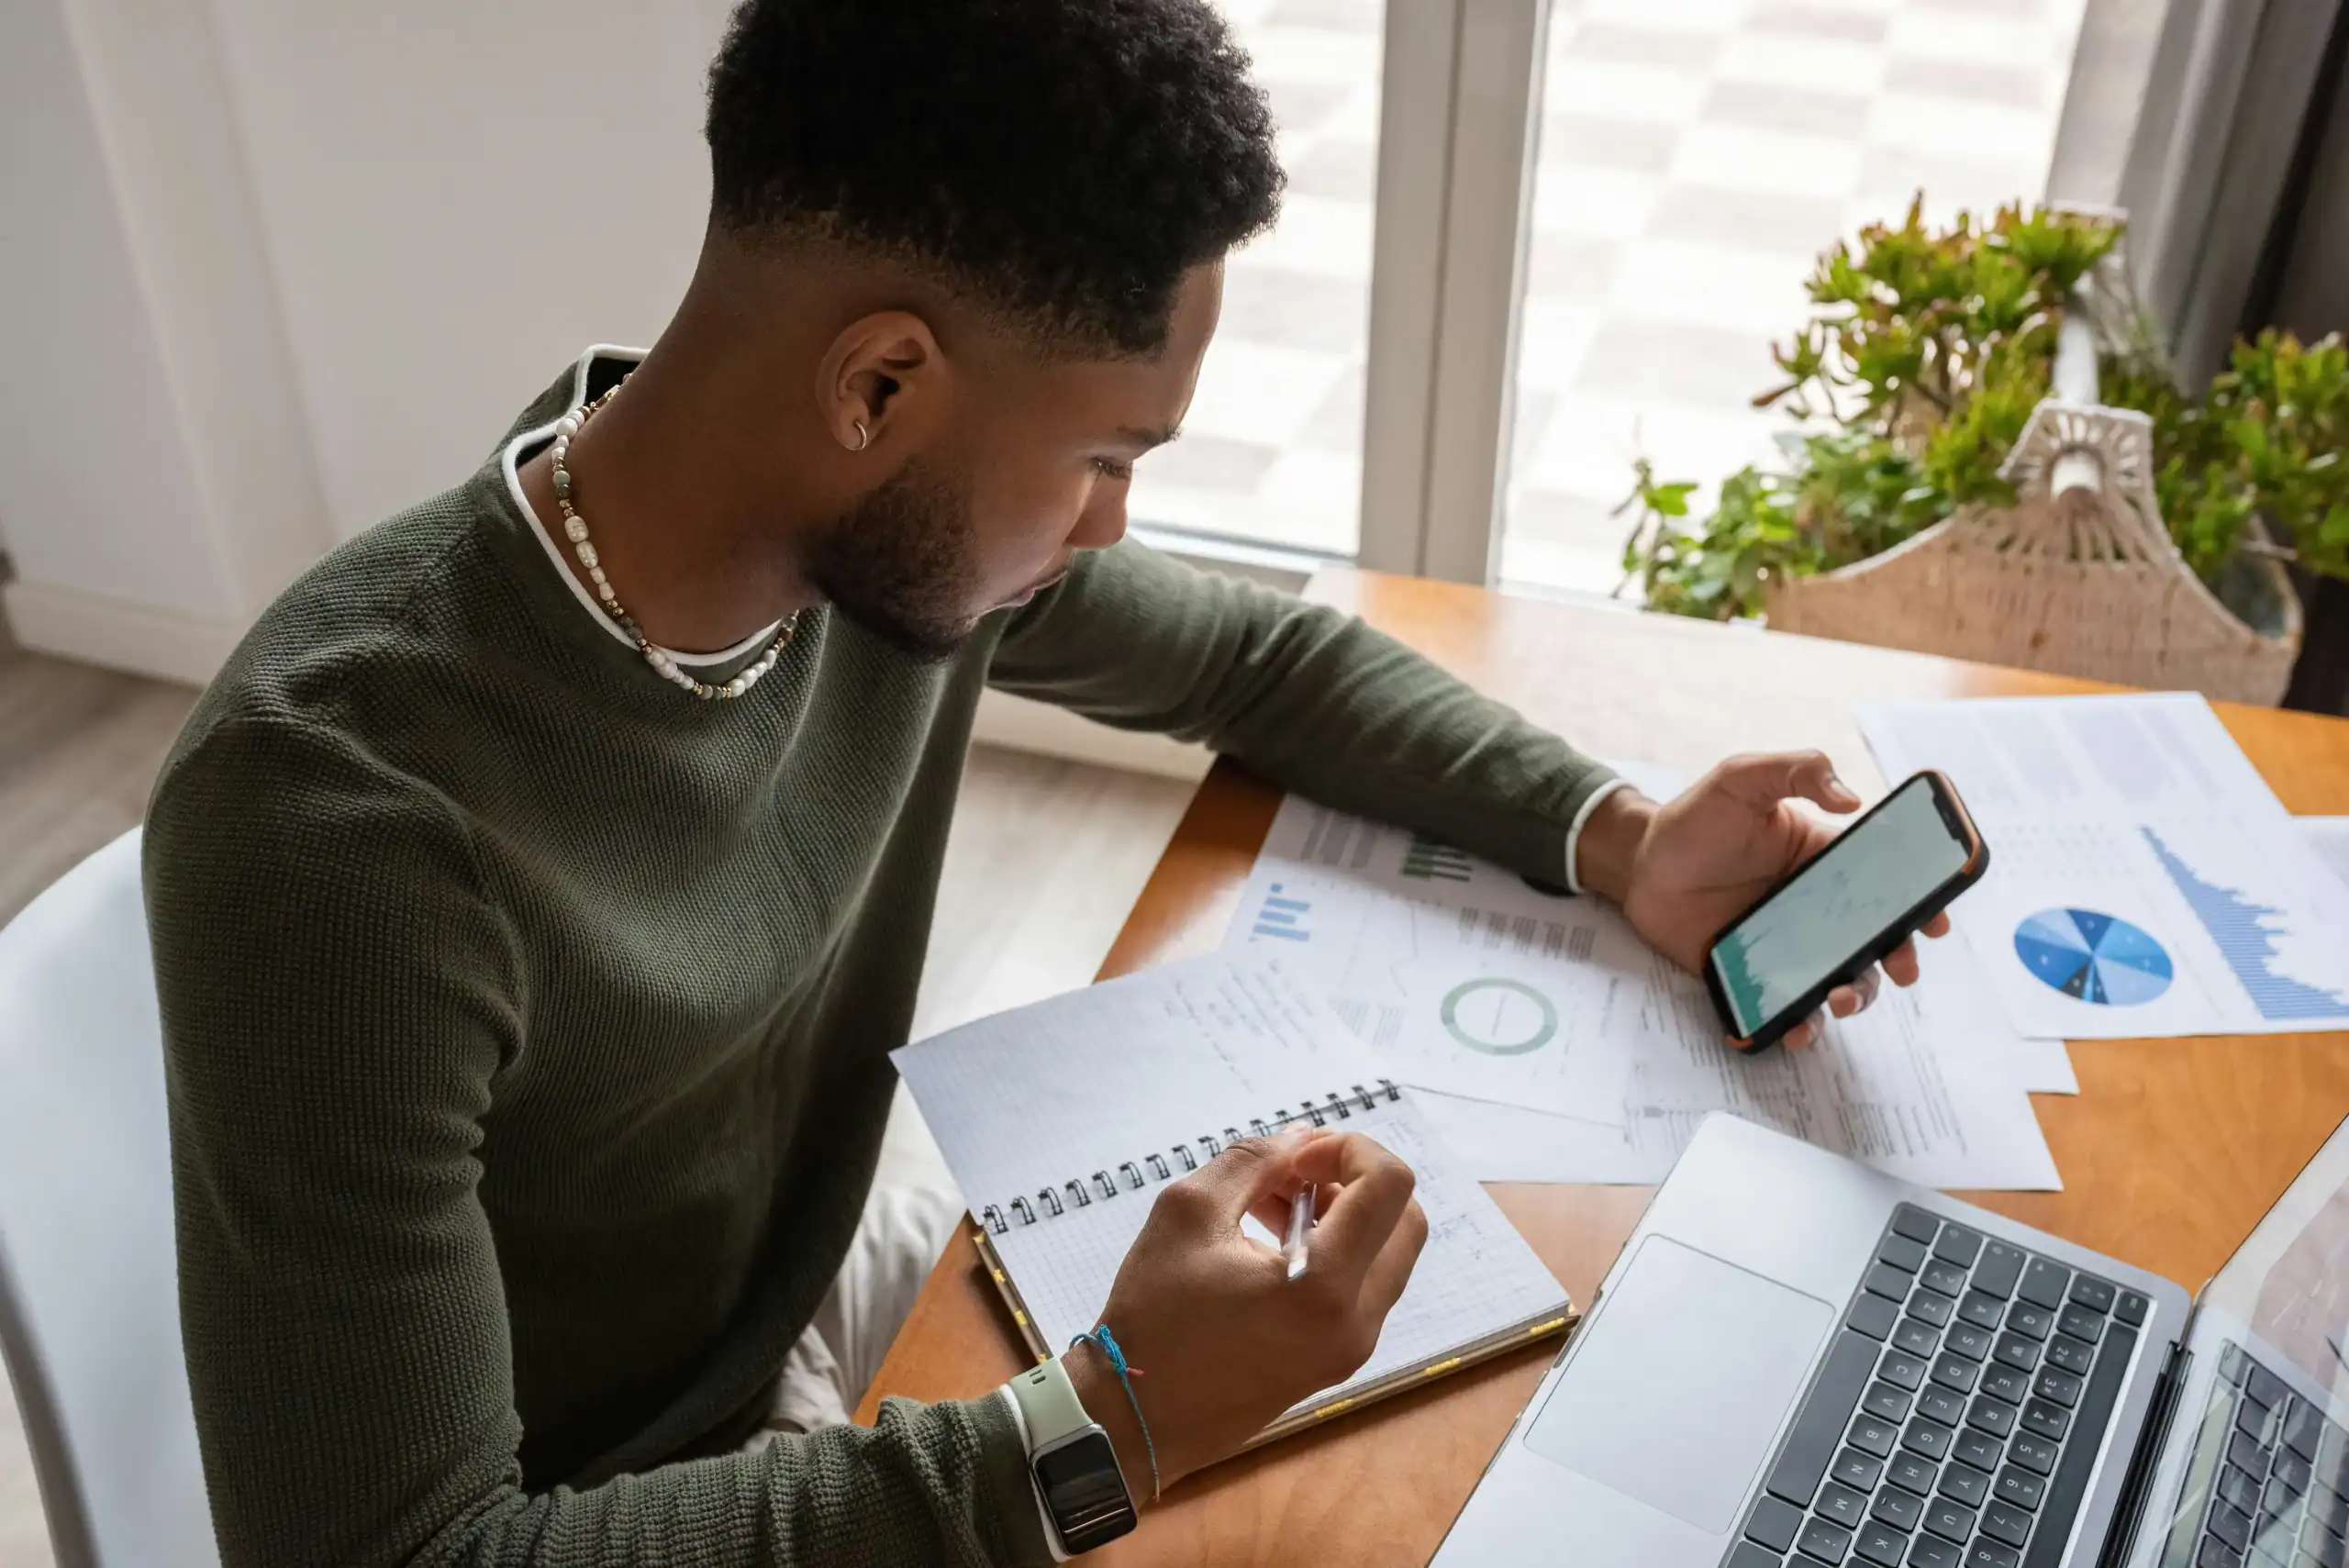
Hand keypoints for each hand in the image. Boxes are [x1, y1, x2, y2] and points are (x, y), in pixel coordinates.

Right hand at [1064, 1129, 1427, 1496]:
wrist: (1135, 1421)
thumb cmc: (1153, 1317)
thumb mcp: (1188, 1212)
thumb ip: (1251, 1162)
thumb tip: (1300, 1140)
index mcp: (1325, 1287)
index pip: (1390, 1186)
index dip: (1348, 1149)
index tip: (1292, 1160)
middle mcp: (1356, 1322)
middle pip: (1405, 1218)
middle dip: (1354, 1178)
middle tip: (1291, 1174)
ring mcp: (1351, 1347)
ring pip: (1385, 1252)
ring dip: (1342, 1211)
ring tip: (1269, 1203)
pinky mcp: (1335, 1360)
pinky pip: (1361, 1286)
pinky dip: (1333, 1248)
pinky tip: (1270, 1241)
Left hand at [1581, 752, 1950, 1047]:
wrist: (1638, 864)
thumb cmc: (1694, 819)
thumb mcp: (1743, 778)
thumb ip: (1797, 771)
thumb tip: (1853, 798)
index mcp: (1825, 860)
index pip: (1887, 882)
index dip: (1921, 902)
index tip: (1937, 921)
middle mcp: (1817, 906)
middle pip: (1876, 939)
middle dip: (1899, 957)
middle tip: (1902, 967)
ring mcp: (1790, 944)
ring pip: (1842, 978)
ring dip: (1855, 996)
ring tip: (1838, 998)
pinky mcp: (1757, 975)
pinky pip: (1789, 1004)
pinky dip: (1800, 1023)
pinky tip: (1797, 1028)